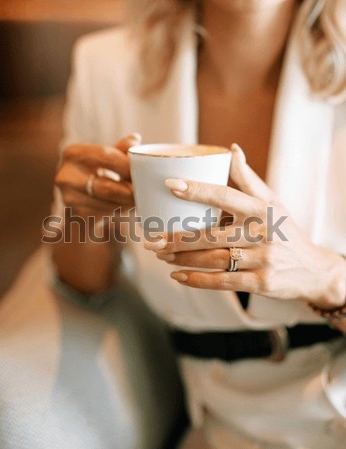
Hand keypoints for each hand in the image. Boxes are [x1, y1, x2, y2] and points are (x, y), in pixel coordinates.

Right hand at [55, 133, 140, 217]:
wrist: (78, 198)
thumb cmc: (95, 171)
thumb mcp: (104, 155)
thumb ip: (119, 148)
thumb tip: (135, 139)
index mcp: (73, 153)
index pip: (106, 155)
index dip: (127, 164)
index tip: (144, 169)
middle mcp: (66, 176)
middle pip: (107, 187)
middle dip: (130, 189)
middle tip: (145, 189)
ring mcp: (70, 197)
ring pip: (109, 203)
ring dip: (128, 202)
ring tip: (138, 196)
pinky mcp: (77, 213)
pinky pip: (107, 213)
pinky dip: (121, 209)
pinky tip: (126, 205)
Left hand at [145, 144, 345, 308]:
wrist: (313, 269)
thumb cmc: (286, 231)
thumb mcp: (272, 202)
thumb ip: (248, 178)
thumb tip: (230, 149)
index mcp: (261, 209)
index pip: (224, 195)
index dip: (197, 190)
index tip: (170, 185)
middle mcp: (262, 232)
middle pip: (211, 235)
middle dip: (177, 238)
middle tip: (151, 239)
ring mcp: (262, 259)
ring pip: (213, 259)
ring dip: (182, 258)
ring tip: (160, 254)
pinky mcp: (261, 283)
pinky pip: (223, 282)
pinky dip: (198, 280)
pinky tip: (178, 276)